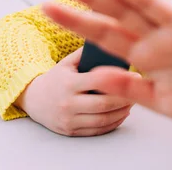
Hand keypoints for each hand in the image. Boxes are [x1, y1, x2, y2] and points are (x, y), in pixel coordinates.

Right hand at [15, 47, 134, 135]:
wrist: (33, 100)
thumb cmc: (56, 78)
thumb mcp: (67, 62)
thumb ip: (86, 53)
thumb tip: (110, 40)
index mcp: (68, 83)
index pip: (98, 81)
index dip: (120, 79)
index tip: (136, 75)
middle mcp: (67, 104)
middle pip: (104, 104)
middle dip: (125, 99)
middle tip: (138, 91)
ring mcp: (69, 120)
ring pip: (103, 120)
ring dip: (122, 112)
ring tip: (132, 102)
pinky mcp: (71, 132)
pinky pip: (98, 130)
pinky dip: (114, 123)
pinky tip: (122, 114)